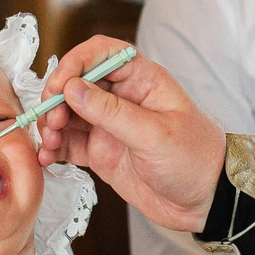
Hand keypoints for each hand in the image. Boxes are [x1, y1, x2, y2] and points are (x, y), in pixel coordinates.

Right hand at [31, 37, 225, 232]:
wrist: (206, 201)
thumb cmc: (196, 159)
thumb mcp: (155, 135)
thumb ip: (112, 112)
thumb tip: (73, 88)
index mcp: (143, 80)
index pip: (102, 53)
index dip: (76, 63)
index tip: (60, 85)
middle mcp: (122, 98)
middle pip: (77, 83)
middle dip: (57, 98)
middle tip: (52, 119)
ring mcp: (110, 125)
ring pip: (68, 114)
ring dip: (52, 124)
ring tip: (50, 142)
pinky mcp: (102, 151)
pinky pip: (70, 143)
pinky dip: (55, 148)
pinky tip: (49, 157)